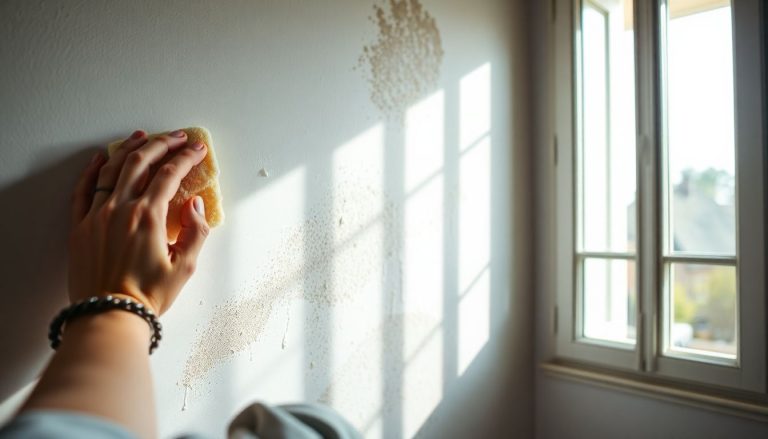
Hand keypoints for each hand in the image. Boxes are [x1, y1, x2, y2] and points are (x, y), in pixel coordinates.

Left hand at [68, 129, 209, 314]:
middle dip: (162, 145)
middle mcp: (121, 209)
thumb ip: (196, 231)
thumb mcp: (185, 267)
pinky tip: (102, 158)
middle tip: (177, 138)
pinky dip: (93, 169)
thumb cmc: (147, 296)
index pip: (170, 175)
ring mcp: (96, 215)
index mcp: (148, 217)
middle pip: (141, 163)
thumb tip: (195, 205)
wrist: (109, 315)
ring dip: (131, 149)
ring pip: (113, 170)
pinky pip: (84, 189)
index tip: (198, 150)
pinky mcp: (80, 226)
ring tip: (143, 137)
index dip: (187, 158)